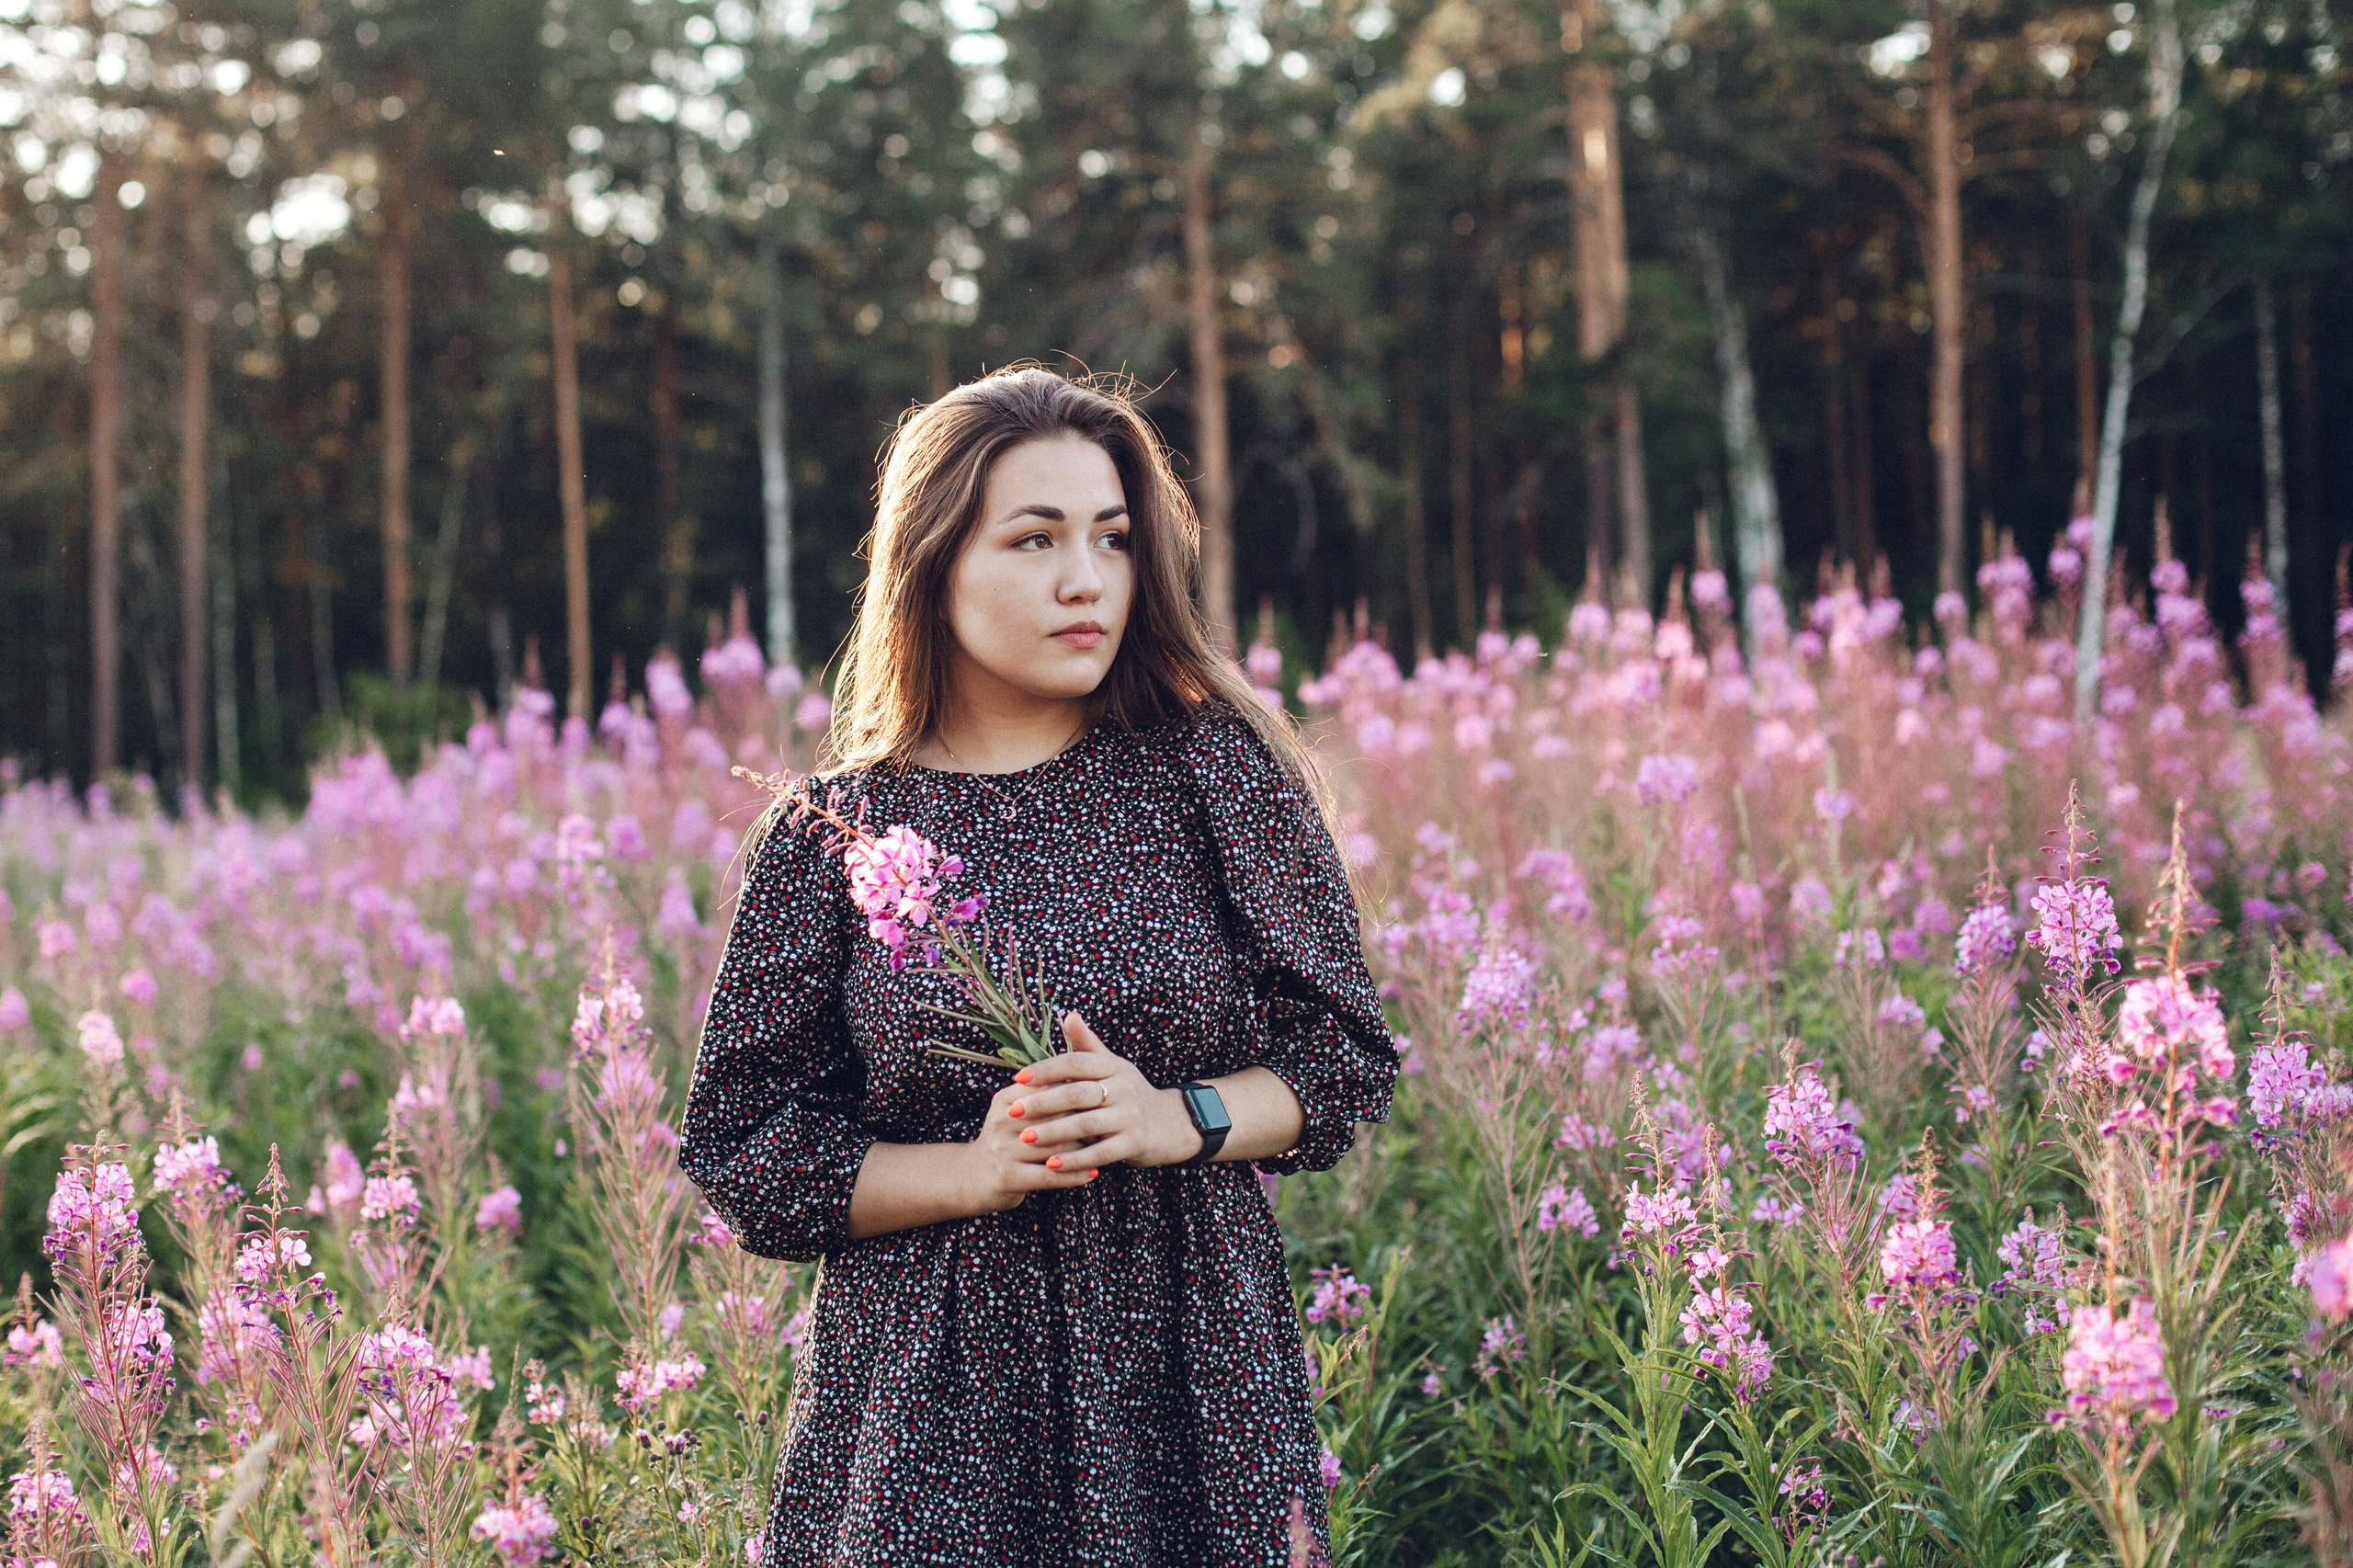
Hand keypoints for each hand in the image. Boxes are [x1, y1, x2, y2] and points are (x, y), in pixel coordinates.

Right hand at [960, 1072, 1100, 1213]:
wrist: (973, 1177)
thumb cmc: (1009, 1140)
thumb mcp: (1018, 1112)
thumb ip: (1045, 1095)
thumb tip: (1090, 1079)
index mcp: (1007, 1098)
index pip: (1050, 1088)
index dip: (1079, 1092)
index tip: (1103, 1097)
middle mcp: (1003, 1120)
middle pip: (1055, 1117)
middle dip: (1086, 1121)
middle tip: (1111, 1124)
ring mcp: (1002, 1150)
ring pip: (1056, 1147)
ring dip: (1086, 1151)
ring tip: (1106, 1149)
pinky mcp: (1007, 1176)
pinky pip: (1050, 1175)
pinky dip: (1074, 1175)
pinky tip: (1092, 1174)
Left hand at [1005, 1012, 1204, 1169]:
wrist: (1170, 1124)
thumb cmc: (1129, 1093)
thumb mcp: (1112, 1066)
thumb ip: (1087, 1044)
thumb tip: (1068, 1015)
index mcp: (1113, 1066)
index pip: (1075, 1062)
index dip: (1046, 1069)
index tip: (1018, 1079)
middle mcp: (1124, 1088)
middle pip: (1077, 1093)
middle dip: (1042, 1103)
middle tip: (1012, 1111)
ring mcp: (1130, 1116)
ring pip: (1085, 1124)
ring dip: (1052, 1132)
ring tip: (1025, 1138)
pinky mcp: (1135, 1143)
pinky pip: (1099, 1153)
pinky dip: (1074, 1159)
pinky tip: (1050, 1165)